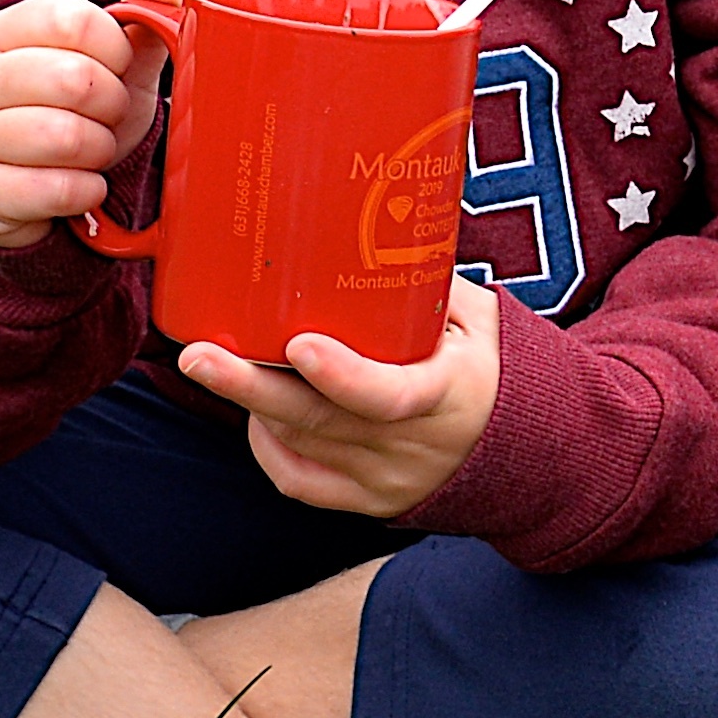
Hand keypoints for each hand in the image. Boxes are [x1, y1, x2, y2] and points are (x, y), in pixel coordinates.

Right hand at [0, 0, 176, 248]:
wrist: (27, 191)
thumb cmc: (74, 116)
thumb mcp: (112, 65)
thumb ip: (141, 18)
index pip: (72, 19)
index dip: (116, 49)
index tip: (118, 69)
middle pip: (73, 78)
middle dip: (112, 105)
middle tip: (108, 117)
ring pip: (62, 136)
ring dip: (100, 150)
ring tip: (94, 152)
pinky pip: (52, 189)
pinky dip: (85, 192)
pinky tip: (83, 187)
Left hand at [181, 273, 501, 516]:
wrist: (521, 447)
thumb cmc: (481, 360)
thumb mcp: (474, 315)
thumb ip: (422, 280)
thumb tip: (360, 215)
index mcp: (447, 393)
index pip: (390, 395)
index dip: (342, 375)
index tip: (297, 345)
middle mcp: (413, 445)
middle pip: (320, 421)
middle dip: (250, 387)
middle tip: (197, 355)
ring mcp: (387, 480)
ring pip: (300, 444)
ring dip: (255, 402)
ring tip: (222, 359)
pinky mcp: (366, 502)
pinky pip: (297, 480)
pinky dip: (269, 445)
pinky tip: (259, 413)